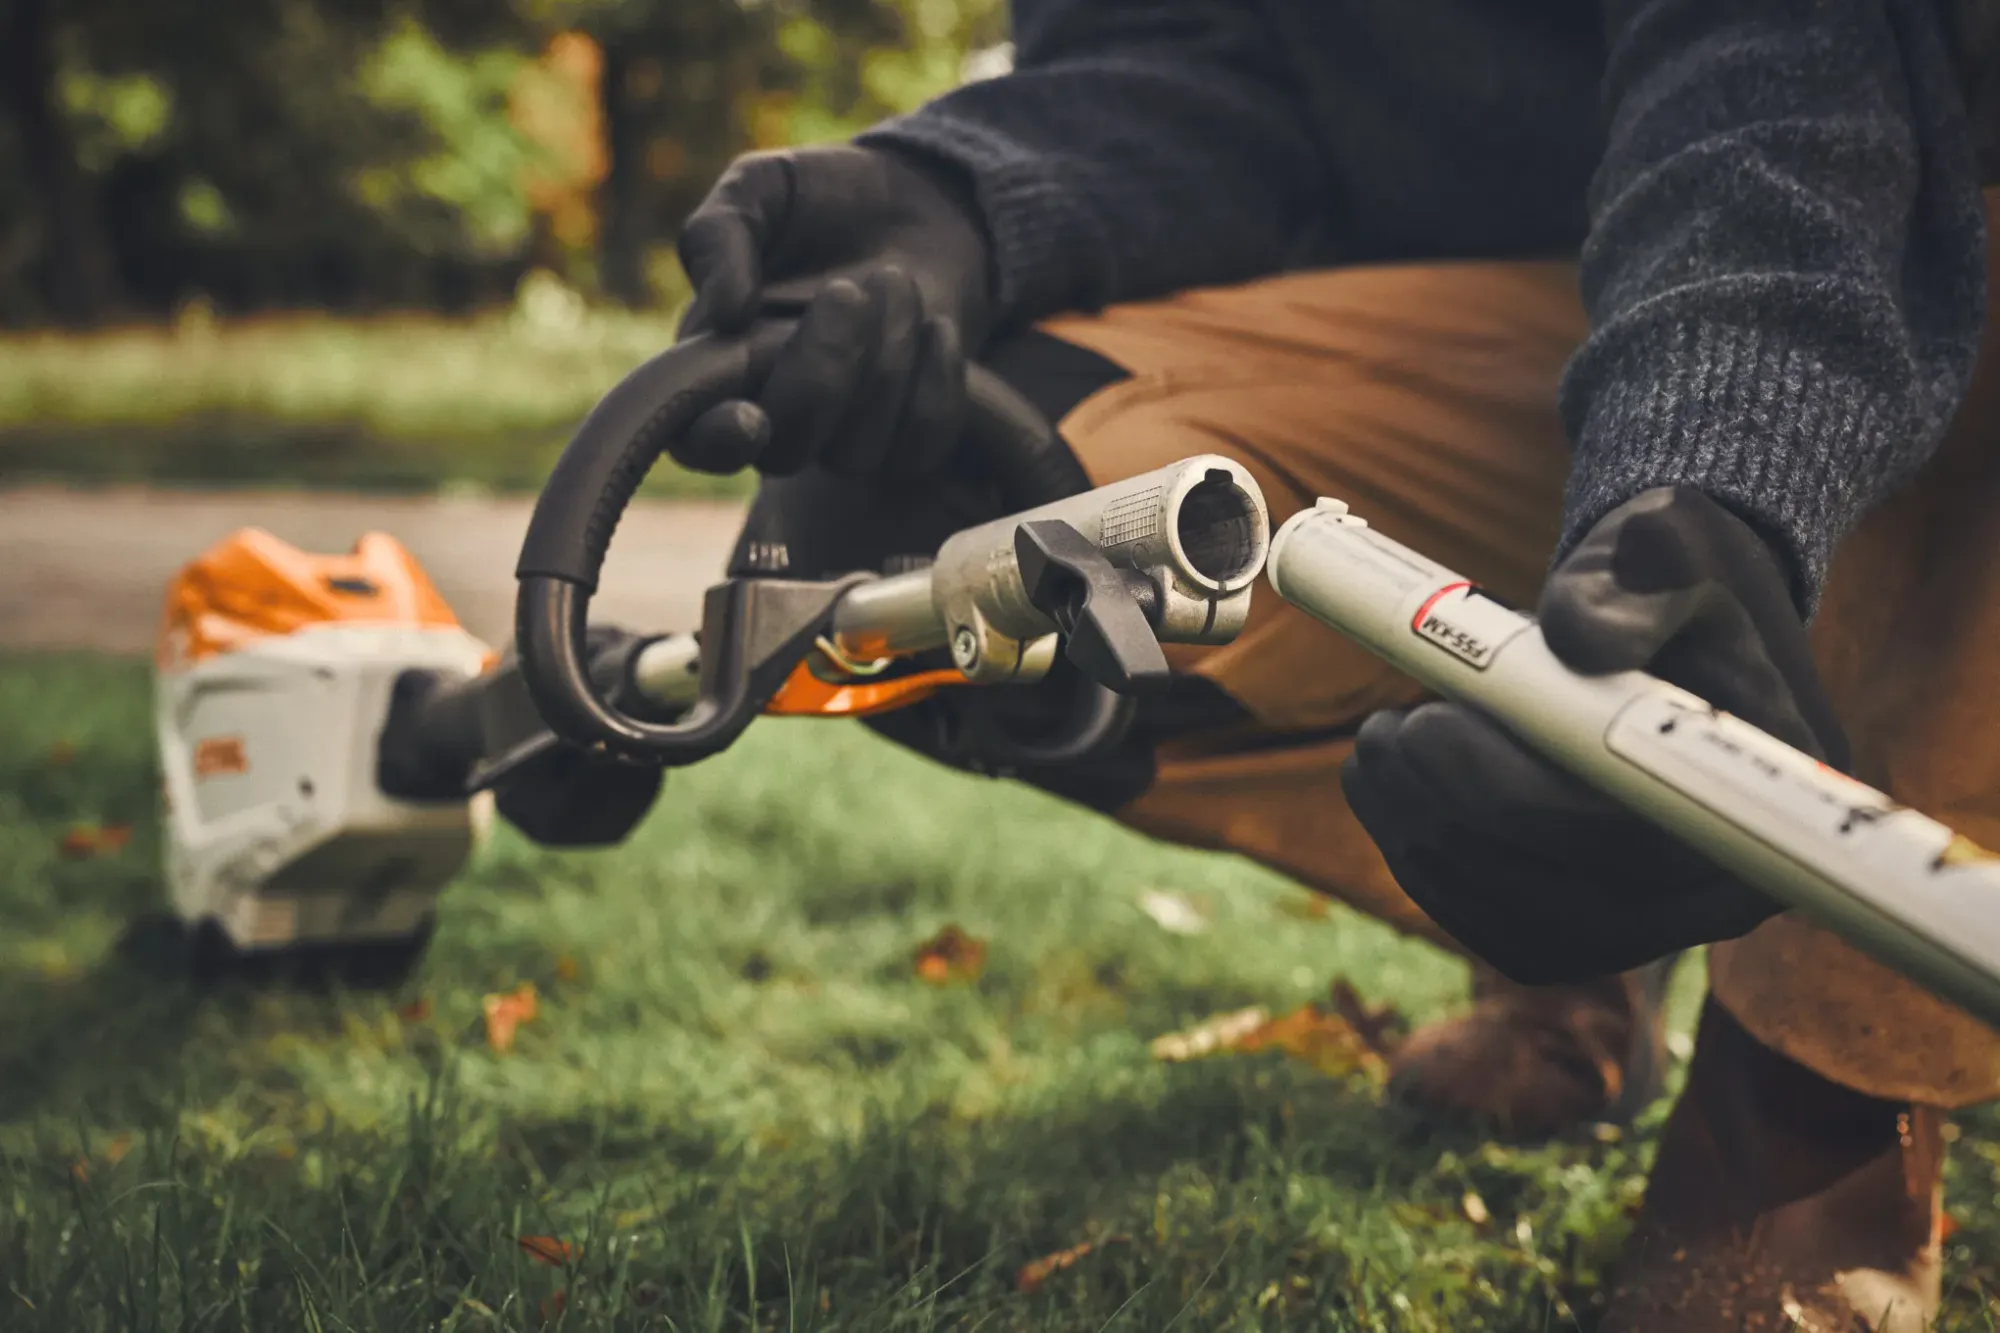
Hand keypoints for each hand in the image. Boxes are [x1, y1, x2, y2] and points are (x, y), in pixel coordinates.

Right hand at [671, 143, 993, 480]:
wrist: (913, 203)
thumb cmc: (817, 199)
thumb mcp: (759, 189)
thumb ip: (720, 237)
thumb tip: (725, 312)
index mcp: (711, 364)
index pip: (695, 439)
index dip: (716, 443)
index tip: (749, 417)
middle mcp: (773, 412)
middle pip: (786, 452)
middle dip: (824, 371)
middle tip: (848, 290)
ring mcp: (841, 432)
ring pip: (857, 453)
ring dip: (887, 361)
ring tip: (894, 280)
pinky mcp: (906, 433)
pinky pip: (919, 448)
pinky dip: (935, 386)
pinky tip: (935, 326)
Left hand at [1339, 486, 1850, 984]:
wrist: (1662, 627)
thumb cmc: (1672, 580)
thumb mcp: (1671, 543)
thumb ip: (1643, 573)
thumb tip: (1577, 637)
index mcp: (1772, 796)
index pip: (1644, 839)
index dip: (1518, 795)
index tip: (1427, 722)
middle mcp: (1727, 888)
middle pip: (1573, 898)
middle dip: (1448, 808)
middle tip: (1382, 728)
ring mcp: (1654, 927)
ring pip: (1516, 924)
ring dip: (1421, 836)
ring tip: (1378, 743)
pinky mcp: (1582, 937)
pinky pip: (1488, 928)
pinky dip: (1422, 864)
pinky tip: (1390, 792)